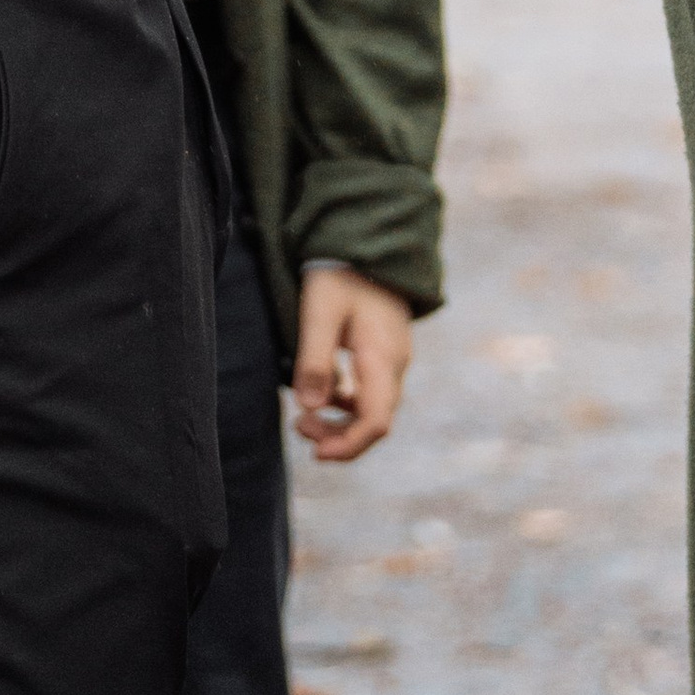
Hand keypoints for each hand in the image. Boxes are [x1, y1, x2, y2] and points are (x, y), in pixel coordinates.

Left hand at [291, 266, 412, 462]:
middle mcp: (395, 363)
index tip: (316, 453)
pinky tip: (323, 390)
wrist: (367, 241)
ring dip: (341, 421)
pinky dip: (347, 402)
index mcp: (382, 357)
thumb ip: (314, 360)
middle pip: (375, 421)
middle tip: (300, 428)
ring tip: (304, 416)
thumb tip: (309, 409)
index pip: (375, 422)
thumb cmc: (340, 273)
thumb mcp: (319, 311)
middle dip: (339, 436)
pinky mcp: (384, 353)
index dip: (348, 446)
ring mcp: (393, 358)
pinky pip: (371, 391)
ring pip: (373, 408)